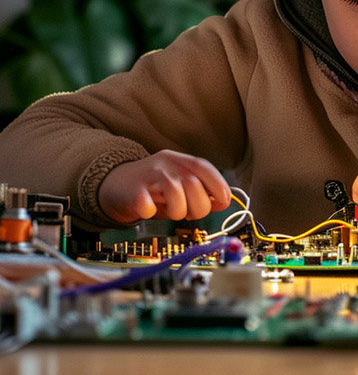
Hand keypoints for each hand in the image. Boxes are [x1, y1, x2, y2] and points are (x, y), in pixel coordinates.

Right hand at [98, 150, 230, 223]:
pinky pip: (146, 201)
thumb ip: (202, 191)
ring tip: (173, 213)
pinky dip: (151, 210)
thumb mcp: (181, 185)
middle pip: (193, 183)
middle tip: (191, 213)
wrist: (115, 184)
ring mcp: (149, 175)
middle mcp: (167, 163)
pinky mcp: (133, 190)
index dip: (218, 185)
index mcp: (181, 161)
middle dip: (199, 206)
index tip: (222, 202)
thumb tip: (224, 201)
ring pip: (174, 190)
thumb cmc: (154, 188)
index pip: (204, 167)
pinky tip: (150, 211)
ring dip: (178, 210)